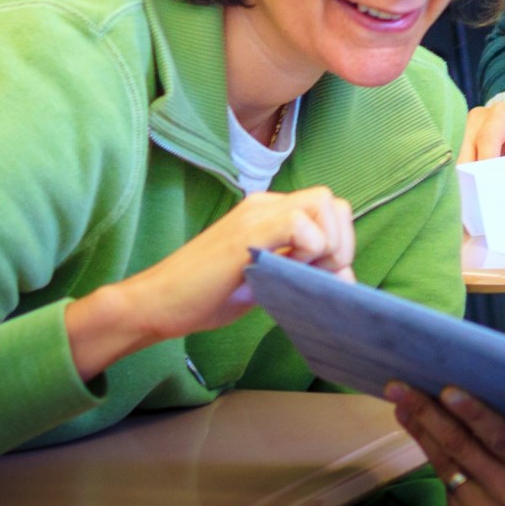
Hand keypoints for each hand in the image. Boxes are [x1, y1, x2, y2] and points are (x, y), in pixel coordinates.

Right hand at [64, 186, 354, 379]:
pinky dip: (308, 249)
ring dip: (326, 243)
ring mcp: (255, 214)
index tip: (324, 274)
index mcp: (270, 213)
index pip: (328, 209)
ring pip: (322, 204)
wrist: (157, 303)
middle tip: (319, 274)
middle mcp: (266, 205)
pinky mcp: (246, 231)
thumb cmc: (206, 297)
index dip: (338, 240)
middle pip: (331, 202)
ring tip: (301, 273)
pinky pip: (299, 223)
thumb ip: (303, 274)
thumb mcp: (266, 282)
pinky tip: (284, 272)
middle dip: (339, 241)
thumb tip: (347, 277)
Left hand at [387, 382, 504, 505]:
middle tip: (402, 388)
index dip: (473, 413)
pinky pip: (447, 486)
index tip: (448, 390)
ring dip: (420, 431)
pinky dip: (434, 458)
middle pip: (462, 447)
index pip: (502, 437)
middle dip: (428, 414)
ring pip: (446, 465)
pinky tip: (422, 435)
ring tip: (401, 404)